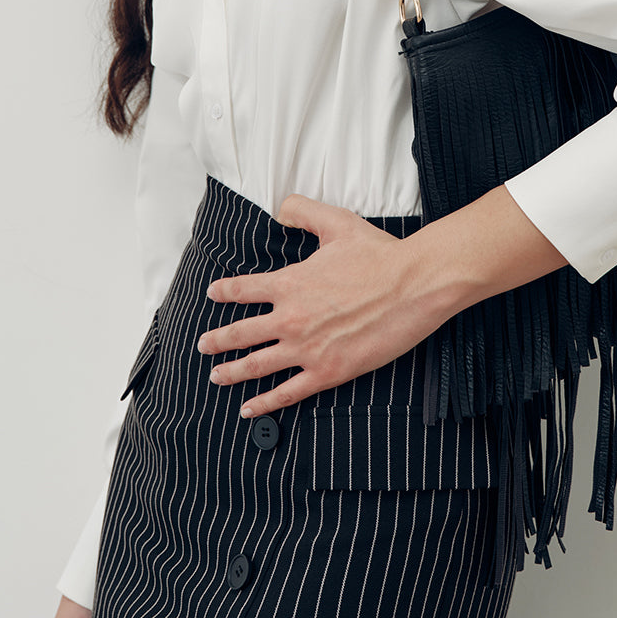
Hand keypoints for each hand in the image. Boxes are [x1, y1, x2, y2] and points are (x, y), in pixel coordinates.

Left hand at [196, 193, 451, 415]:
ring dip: (232, 372)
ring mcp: (307, 348)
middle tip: (203, 345)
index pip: (243, 289)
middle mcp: (291, 318)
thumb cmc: (379, 254)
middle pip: (241, 332)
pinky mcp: (328, 371)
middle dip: (217, 340)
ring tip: (216, 376)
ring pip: (257, 365)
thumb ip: (303, 211)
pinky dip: (265, 403)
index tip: (212, 294)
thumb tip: (280, 208)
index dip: (224, 292)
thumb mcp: (336, 222)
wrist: (413, 285)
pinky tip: (249, 409)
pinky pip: (288, 392)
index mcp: (290, 283)